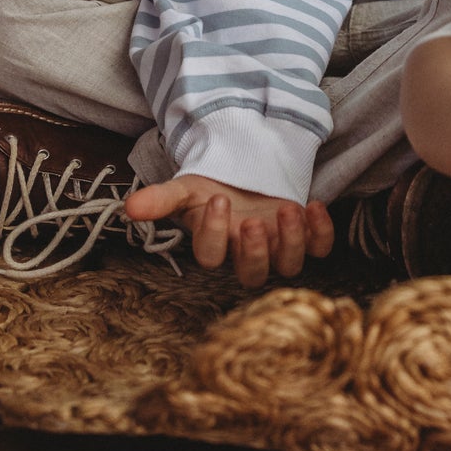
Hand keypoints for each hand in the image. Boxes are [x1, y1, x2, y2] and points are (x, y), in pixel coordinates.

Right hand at [123, 175, 334, 285]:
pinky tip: (315, 206)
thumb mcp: (187, 188)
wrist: (246, 176)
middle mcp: (247, 254)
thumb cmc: (213, 189)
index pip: (210, 257)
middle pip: (252, 275)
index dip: (213, 233)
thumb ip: (161, 198)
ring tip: (288, 208)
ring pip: (288, 266)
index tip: (217, 199)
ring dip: (291, 241)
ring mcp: (278, 248)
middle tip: (253, 221)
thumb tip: (129, 206)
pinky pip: (319, 249)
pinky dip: (321, 233)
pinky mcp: (305, 237)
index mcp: (216, 246)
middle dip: (255, 252)